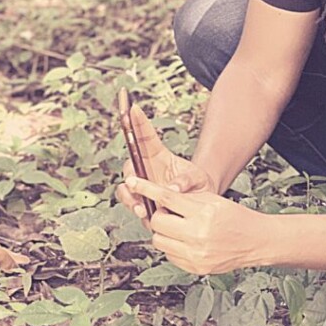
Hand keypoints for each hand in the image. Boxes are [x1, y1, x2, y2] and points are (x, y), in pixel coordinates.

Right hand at [115, 104, 214, 222]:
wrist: (200, 208)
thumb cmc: (199, 188)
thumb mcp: (198, 179)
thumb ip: (186, 180)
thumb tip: (172, 189)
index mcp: (158, 156)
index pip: (144, 137)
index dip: (137, 123)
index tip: (133, 108)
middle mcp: (146, 170)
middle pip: (129, 165)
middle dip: (129, 172)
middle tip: (132, 180)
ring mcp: (143, 187)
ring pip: (126, 188)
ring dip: (129, 196)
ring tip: (141, 208)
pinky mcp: (142, 204)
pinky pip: (132, 205)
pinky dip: (135, 210)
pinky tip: (146, 216)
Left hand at [124, 175, 275, 273]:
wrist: (255, 241)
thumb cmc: (233, 215)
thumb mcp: (211, 199)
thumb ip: (183, 199)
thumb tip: (156, 196)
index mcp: (203, 212)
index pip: (165, 197)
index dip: (145, 188)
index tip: (131, 181)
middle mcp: (198, 235)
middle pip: (157, 221)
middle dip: (158, 214)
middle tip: (167, 212)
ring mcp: (196, 255)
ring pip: (158, 240)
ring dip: (162, 231)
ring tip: (175, 227)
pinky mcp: (195, 268)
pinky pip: (169, 255)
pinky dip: (171, 246)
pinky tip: (183, 240)